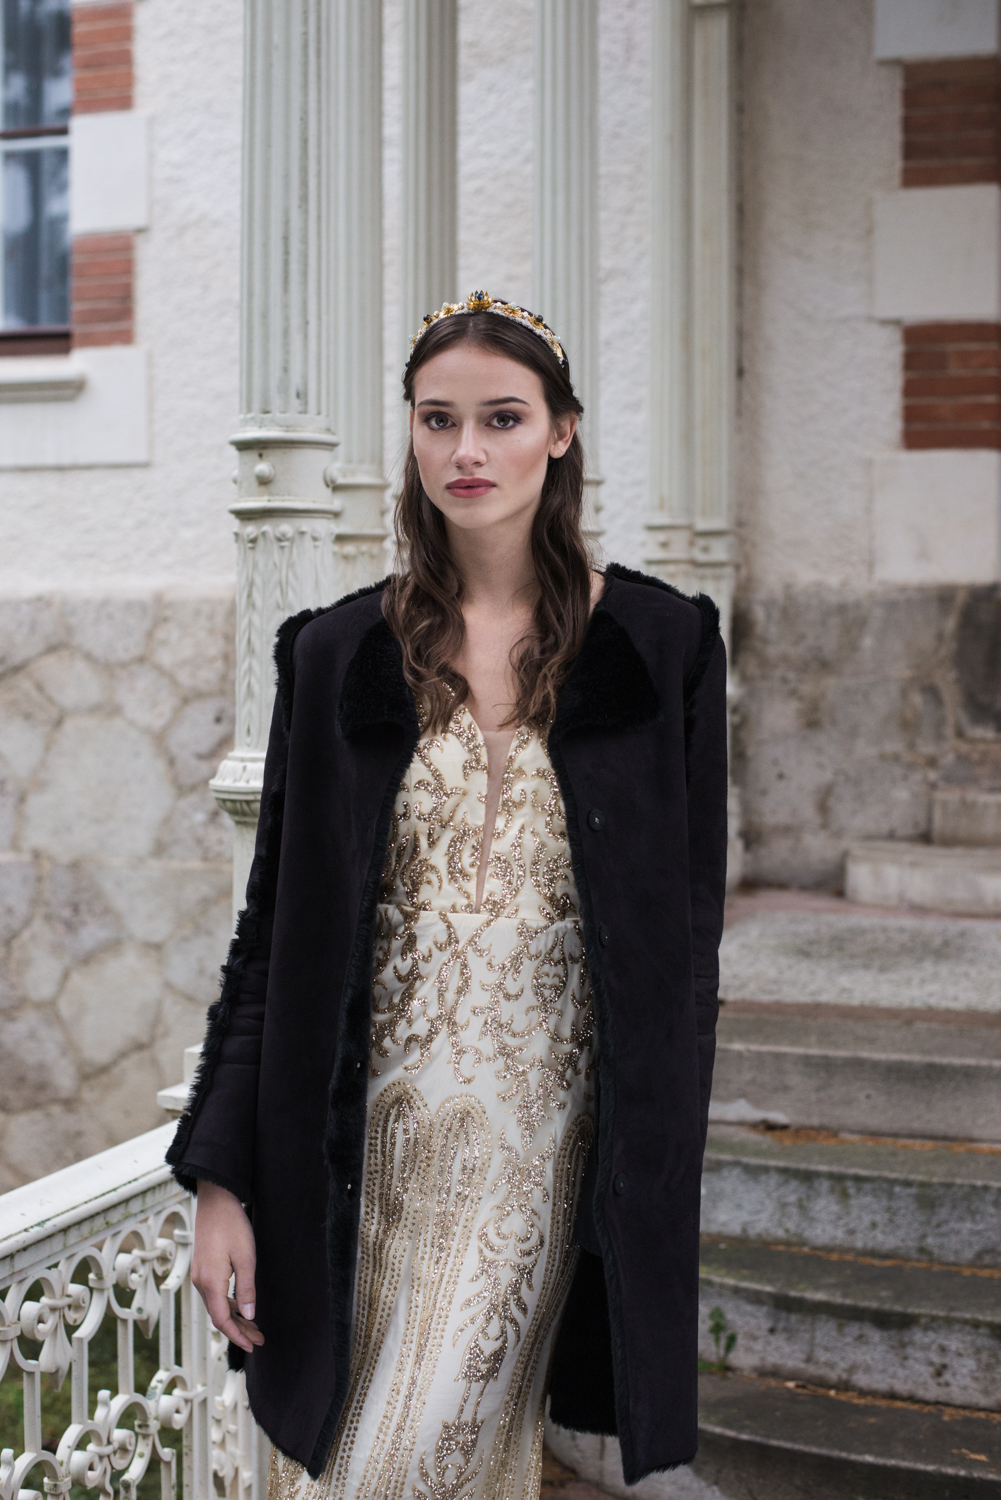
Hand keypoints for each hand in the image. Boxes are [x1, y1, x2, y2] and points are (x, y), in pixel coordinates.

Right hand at [191, 1180, 264, 1353]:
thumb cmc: (232, 1226)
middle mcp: (201, 1283)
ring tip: (255, 1327)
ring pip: (217, 1307)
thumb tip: (250, 1316)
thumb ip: (247, 1289)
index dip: (238, 1336)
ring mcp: (200, 1276)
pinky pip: (215, 1295)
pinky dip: (228, 1305)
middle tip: (260, 1339)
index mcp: (211, 1283)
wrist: (215, 1202)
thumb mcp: (246, 1258)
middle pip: (219, 1316)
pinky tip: (242, 1307)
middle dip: (239, 1330)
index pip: (222, 1321)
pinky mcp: (203, 1269)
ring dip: (235, 1319)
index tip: (253, 1346)